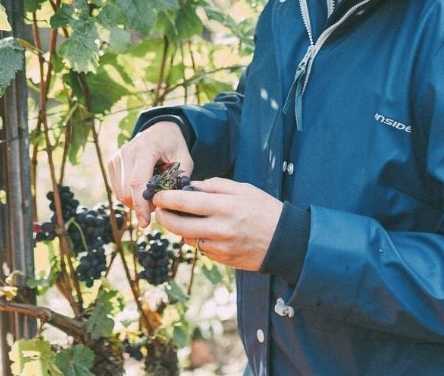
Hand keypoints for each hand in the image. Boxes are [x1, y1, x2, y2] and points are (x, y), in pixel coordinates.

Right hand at [107, 121, 192, 228]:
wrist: (159, 129)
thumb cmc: (174, 145)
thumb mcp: (184, 159)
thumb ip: (179, 180)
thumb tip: (170, 202)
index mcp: (145, 149)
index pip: (137, 183)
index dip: (140, 205)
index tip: (145, 223)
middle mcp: (126, 152)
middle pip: (126, 191)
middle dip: (141, 205)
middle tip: (158, 202)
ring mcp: (117, 157)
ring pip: (120, 193)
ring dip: (135, 201)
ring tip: (152, 192)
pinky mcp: (112, 163)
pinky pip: (117, 189)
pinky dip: (129, 195)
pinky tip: (143, 188)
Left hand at [153, 178, 282, 271]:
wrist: (286, 241)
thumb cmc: (264, 210)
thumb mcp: (242, 189)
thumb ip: (214, 185)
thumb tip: (190, 186)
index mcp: (224, 206)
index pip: (185, 202)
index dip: (166, 199)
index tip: (157, 195)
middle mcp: (219, 228)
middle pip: (179, 225)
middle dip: (164, 217)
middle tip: (160, 209)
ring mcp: (220, 247)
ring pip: (187, 238)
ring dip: (180, 228)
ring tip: (183, 217)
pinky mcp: (222, 259)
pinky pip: (200, 248)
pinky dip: (197, 238)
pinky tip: (202, 230)